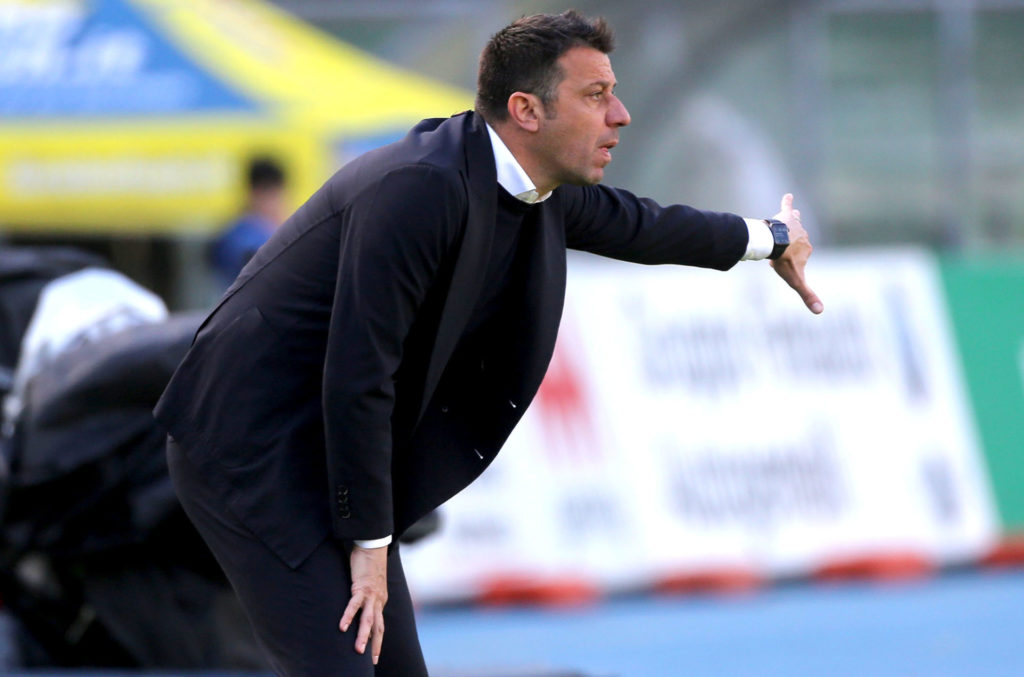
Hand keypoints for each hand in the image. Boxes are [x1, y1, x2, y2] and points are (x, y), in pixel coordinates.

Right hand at [339, 545, 387, 664]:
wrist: (373, 546)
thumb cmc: (369, 564)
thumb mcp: (369, 584)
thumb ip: (365, 595)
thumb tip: (359, 604)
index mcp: (380, 600)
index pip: (379, 625)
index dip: (377, 640)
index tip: (374, 654)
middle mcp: (378, 600)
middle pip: (378, 627)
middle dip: (375, 645)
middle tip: (373, 661)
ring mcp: (371, 594)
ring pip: (368, 619)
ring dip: (363, 636)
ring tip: (358, 651)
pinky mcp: (361, 587)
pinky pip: (354, 605)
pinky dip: (348, 616)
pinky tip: (343, 628)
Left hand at [770, 193, 822, 313]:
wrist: (774, 244)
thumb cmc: (785, 262)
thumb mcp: (796, 281)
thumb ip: (807, 295)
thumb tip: (821, 311)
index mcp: (807, 249)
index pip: (798, 257)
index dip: (787, 263)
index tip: (778, 265)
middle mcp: (804, 235)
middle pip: (792, 244)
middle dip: (783, 250)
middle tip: (772, 254)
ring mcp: (795, 225)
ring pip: (790, 229)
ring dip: (783, 234)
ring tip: (774, 238)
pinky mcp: (786, 216)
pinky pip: (787, 207)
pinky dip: (787, 202)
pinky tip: (787, 195)